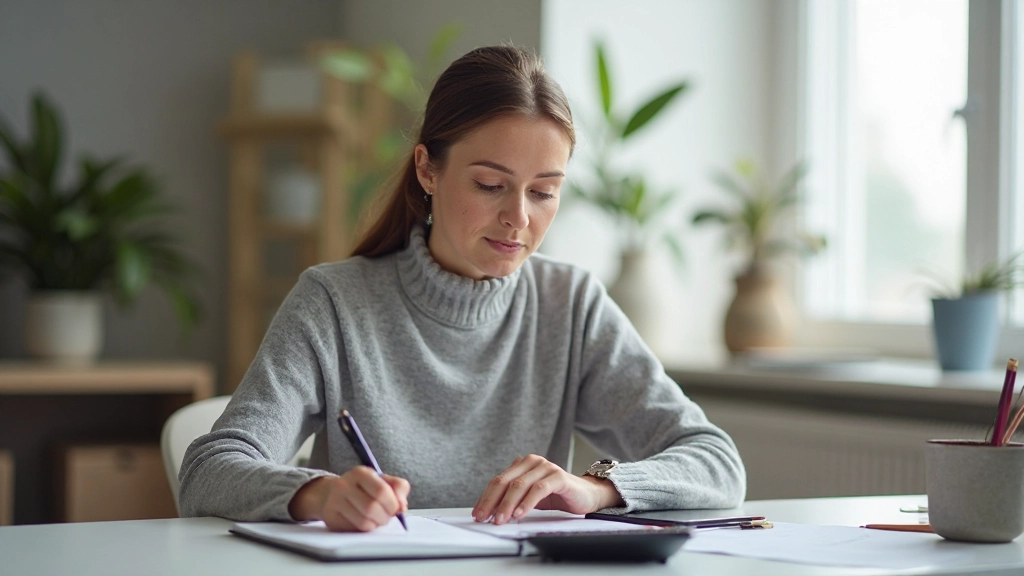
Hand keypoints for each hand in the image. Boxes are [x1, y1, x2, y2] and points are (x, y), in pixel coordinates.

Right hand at [288, 466, 409, 531]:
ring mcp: (334, 501)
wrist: (332, 494)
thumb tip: (402, 506)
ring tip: (376, 520)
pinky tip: (364, 522)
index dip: (393, 504)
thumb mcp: (383, 481)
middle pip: (372, 508)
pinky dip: (364, 529)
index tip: (396, 508)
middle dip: (385, 517)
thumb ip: (398, 488)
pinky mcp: (330, 517)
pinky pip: (354, 529)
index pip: (381, 491)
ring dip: (376, 524)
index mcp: (360, 473)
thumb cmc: (364, 488)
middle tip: (387, 517)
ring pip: (363, 521)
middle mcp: (344, 485)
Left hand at [472, 454, 623, 524]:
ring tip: (500, 519)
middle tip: (484, 518)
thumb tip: (489, 513)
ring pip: (519, 485)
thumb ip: (512, 500)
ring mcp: (545, 467)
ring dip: (507, 505)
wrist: (586, 495)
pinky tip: (519, 514)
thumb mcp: (529, 498)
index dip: (486, 498)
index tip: (477, 514)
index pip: (498, 481)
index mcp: (522, 465)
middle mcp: (532, 462)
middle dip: (492, 502)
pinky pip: (538, 489)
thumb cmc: (556, 495)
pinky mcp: (558, 476)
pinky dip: (527, 503)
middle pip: (505, 482)